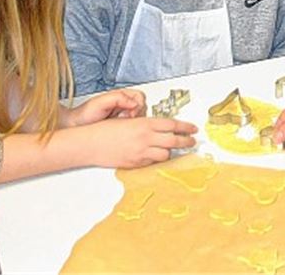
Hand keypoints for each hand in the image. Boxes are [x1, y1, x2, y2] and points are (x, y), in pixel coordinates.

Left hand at [64, 88, 145, 127]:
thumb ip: (118, 98)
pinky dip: (129, 128)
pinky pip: (132, 126)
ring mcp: (122, 115)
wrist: (74, 126)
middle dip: (136, 114)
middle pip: (142, 106)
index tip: (130, 113)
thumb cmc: (85, 113)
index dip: (138, 105)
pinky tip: (120, 130)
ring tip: (121, 124)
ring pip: (139, 117)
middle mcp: (123, 104)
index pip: (140, 96)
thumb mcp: (101, 102)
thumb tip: (133, 102)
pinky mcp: (121, 126)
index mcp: (121, 95)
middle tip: (125, 119)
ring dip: (133, 122)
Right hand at [83, 116, 197, 169]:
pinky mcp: (135, 163)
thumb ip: (146, 125)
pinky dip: (156, 158)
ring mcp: (141, 152)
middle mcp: (146, 138)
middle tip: (192, 141)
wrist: (91, 143)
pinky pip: (152, 162)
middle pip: (173, 140)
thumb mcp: (130, 121)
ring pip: (165, 154)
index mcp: (145, 124)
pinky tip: (157, 156)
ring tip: (174, 149)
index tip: (194, 128)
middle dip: (185, 141)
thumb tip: (159, 128)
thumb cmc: (106, 129)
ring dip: (170, 152)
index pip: (172, 125)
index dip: (186, 127)